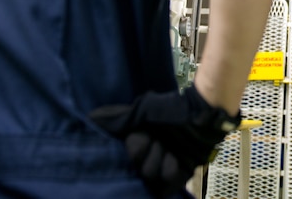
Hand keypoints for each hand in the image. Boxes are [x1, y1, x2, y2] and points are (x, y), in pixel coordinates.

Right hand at [89, 85, 240, 197]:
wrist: (200, 113)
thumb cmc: (170, 109)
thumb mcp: (141, 111)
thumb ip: (117, 118)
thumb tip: (91, 117)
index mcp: (136, 144)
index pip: (127, 159)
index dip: (137, 147)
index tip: (144, 134)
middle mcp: (146, 159)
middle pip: (140, 171)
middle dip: (151, 153)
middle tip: (161, 139)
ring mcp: (161, 169)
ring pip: (152, 177)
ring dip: (163, 159)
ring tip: (171, 146)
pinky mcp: (178, 176)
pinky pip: (169, 183)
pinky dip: (174, 168)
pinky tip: (179, 156)